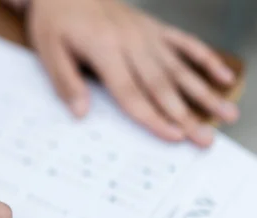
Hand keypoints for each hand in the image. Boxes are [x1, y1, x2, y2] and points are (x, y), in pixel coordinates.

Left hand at [26, 0, 238, 146]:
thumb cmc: (55, 21)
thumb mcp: (48, 51)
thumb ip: (66, 82)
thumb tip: (80, 114)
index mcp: (105, 49)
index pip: (131, 92)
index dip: (153, 117)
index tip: (174, 137)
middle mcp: (132, 42)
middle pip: (161, 85)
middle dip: (185, 115)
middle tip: (205, 139)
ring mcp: (146, 33)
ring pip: (179, 67)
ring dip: (203, 92)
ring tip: (226, 112)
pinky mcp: (153, 26)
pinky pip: (185, 42)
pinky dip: (205, 59)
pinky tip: (223, 75)